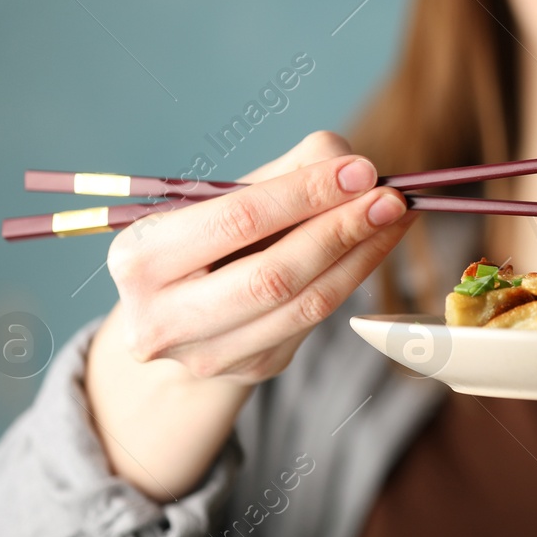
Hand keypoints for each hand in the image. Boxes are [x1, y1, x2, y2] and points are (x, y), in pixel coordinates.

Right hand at [101, 130, 414, 384]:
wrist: (183, 311)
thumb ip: (286, 173)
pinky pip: (314, 321)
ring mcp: (206, 354)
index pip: (236, 221)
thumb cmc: (210, 237)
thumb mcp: (226, 196)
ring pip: (303, 304)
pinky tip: (378, 244)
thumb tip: (354, 167)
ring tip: (396, 216)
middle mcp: (160, 317)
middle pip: (272, 275)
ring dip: (361, 256)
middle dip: (340, 231)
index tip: (362, 170)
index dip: (305, 194)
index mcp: (140, 256)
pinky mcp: (250, 369)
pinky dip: (355, 277)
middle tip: (391, 198)